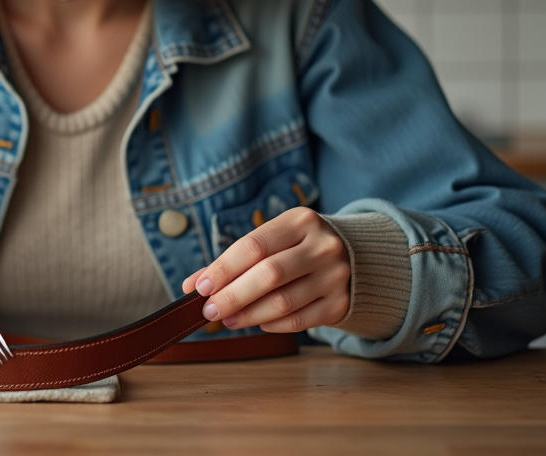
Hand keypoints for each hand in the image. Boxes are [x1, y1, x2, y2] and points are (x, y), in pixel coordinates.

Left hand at [181, 207, 349, 332]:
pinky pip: (299, 321)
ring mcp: (335, 276)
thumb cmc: (297, 246)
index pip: (254, 246)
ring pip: (283, 302)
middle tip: (209, 309)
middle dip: (233, 295)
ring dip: (248, 314)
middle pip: (269, 275)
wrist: (354, 255)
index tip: (200, 287)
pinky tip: (256, 322)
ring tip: (226, 319)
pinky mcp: (340, 303)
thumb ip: (233, 260)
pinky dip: (271, 324)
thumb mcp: (271, 240)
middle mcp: (322, 246)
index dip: (223, 268)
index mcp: (301, 221)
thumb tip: (191, 285)